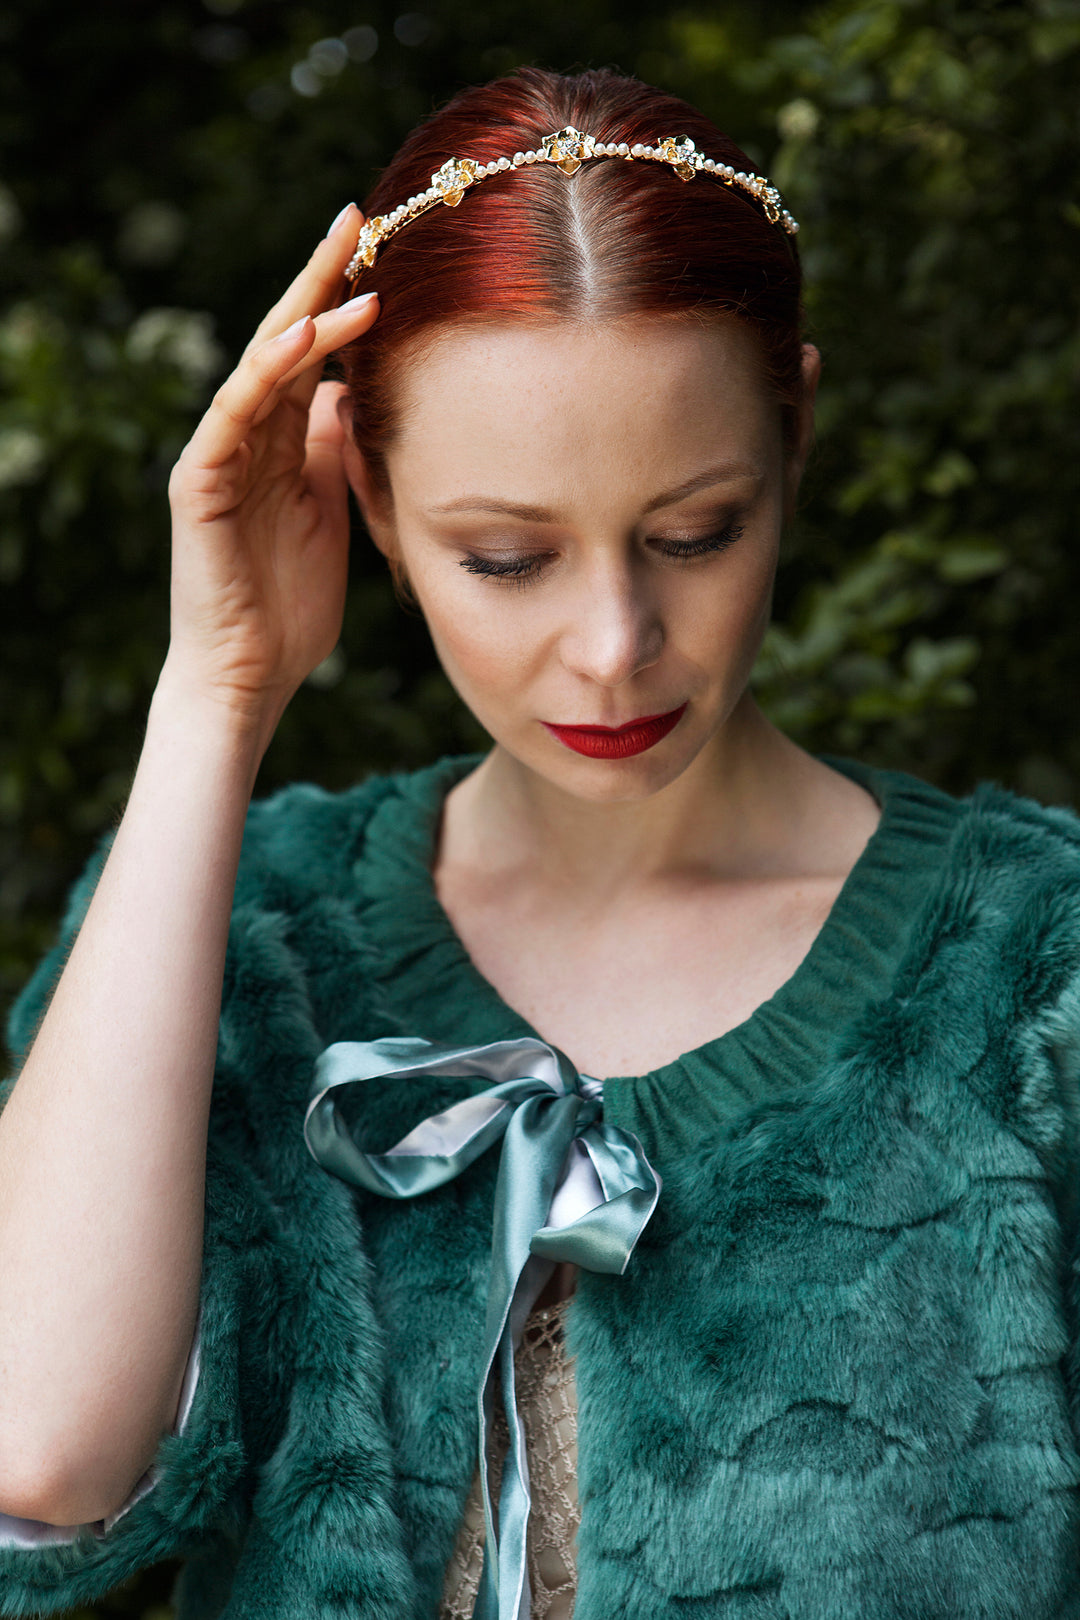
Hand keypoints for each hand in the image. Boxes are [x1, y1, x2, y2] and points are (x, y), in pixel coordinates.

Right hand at [162, 204, 378, 744]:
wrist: (252, 676)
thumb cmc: (293, 606)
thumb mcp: (334, 513)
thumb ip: (338, 453)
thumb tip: (356, 396)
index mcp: (279, 444)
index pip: (310, 356)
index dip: (342, 302)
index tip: (386, 252)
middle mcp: (245, 440)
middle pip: (283, 341)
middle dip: (319, 279)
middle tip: (360, 217)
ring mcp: (219, 460)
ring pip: (257, 368)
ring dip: (303, 316)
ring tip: (349, 269)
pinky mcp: (200, 488)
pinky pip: (230, 419)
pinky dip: (261, 378)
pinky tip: (299, 342)